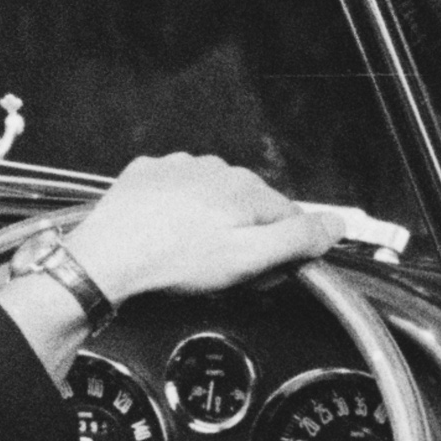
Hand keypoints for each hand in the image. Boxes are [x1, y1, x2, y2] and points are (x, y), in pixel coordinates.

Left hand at [62, 151, 346, 305]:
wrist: (106, 257)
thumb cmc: (173, 261)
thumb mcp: (248, 260)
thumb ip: (296, 240)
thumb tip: (334, 226)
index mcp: (246, 190)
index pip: (288, 218)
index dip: (280, 252)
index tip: (263, 274)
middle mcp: (216, 169)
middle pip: (249, 207)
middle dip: (244, 237)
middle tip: (222, 273)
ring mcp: (179, 167)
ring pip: (212, 198)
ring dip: (210, 223)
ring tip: (189, 256)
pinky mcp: (148, 174)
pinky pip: (176, 191)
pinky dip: (176, 211)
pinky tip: (166, 235)